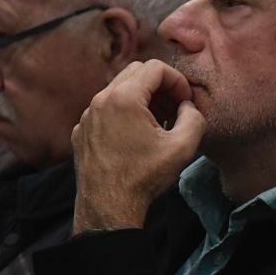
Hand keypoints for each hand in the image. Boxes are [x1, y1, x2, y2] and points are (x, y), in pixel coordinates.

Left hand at [70, 60, 207, 232]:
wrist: (109, 206)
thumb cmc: (144, 177)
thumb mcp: (182, 147)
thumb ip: (194, 117)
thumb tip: (188, 107)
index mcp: (124, 97)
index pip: (155, 68)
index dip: (177, 81)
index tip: (186, 101)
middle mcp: (100, 100)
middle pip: (135, 73)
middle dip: (159, 86)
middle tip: (174, 109)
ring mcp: (87, 115)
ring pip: (118, 91)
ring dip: (141, 100)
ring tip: (156, 125)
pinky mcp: (81, 131)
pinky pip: (105, 111)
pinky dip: (123, 115)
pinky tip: (134, 139)